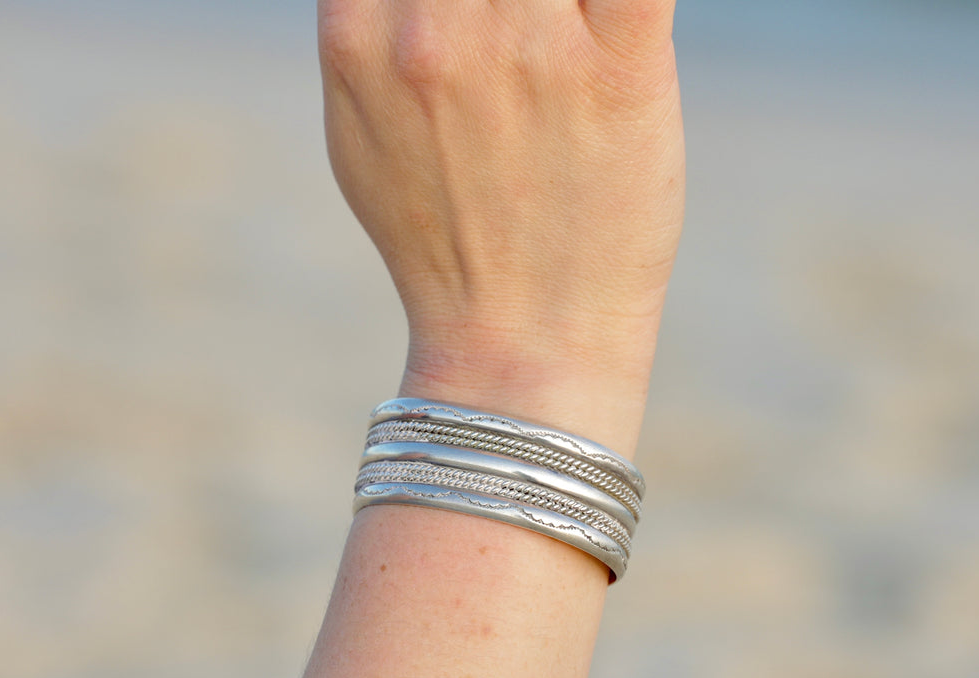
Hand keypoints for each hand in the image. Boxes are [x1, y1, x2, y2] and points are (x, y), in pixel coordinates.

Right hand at [319, 0, 684, 449]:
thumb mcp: (357, 128)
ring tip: (562, 32)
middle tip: (528, 20)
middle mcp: (434, 27)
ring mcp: (529, 47)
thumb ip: (366, 25)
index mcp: (359, 32)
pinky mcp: (621, 69)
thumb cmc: (442, 238)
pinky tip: (610, 17)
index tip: (471, 6)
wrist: (520, 342)